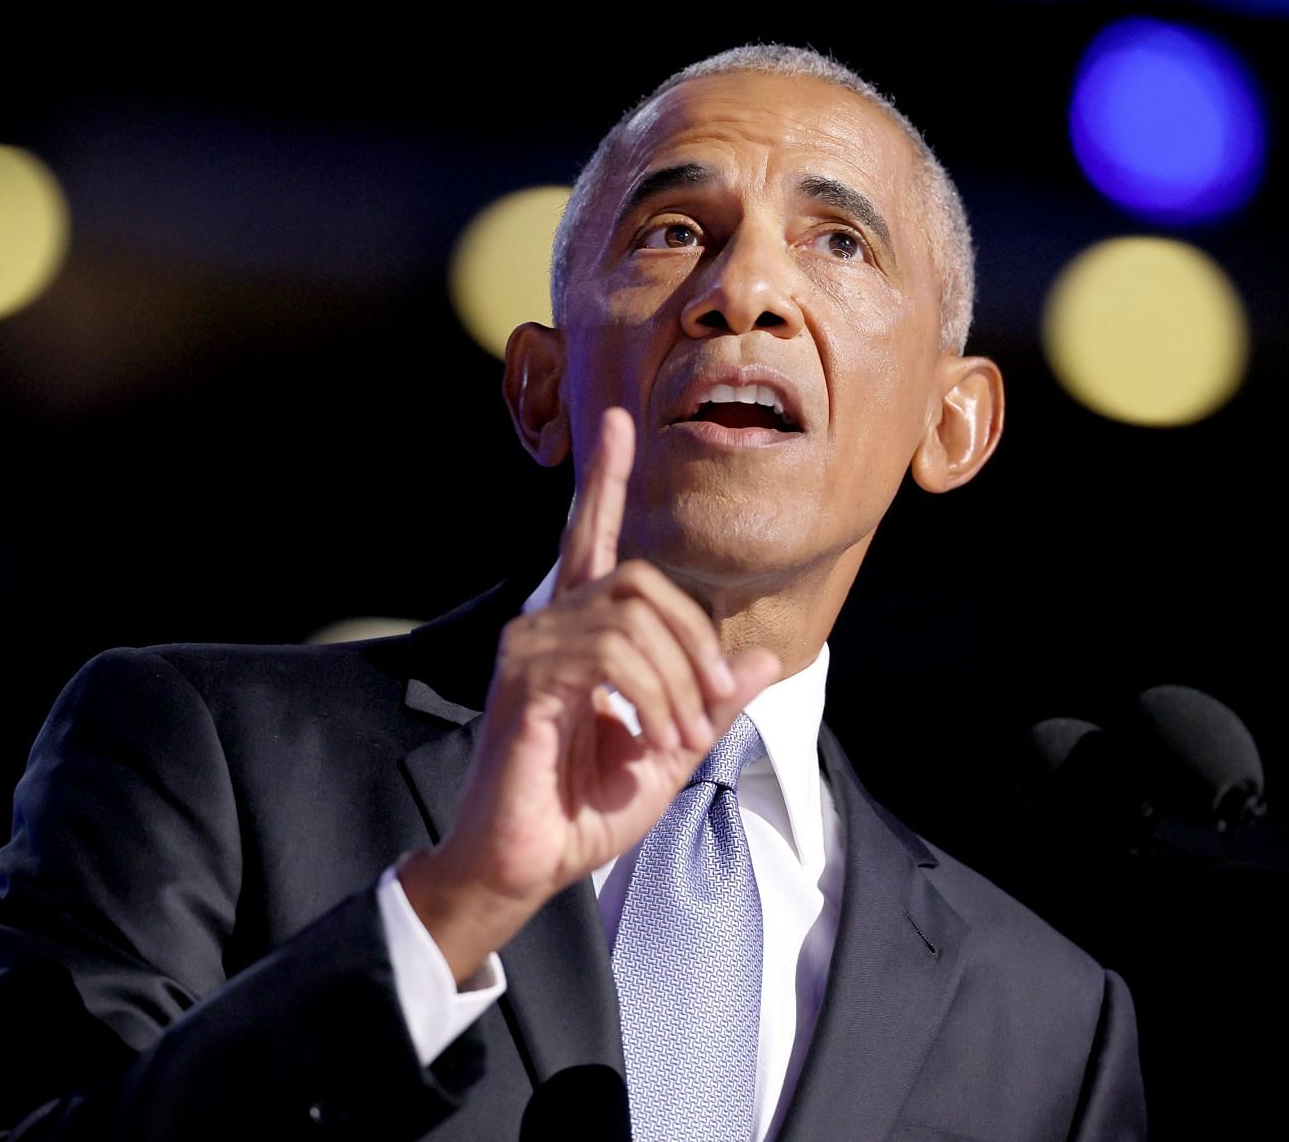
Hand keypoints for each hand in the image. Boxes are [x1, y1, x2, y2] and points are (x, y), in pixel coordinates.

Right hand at [399, 407, 780, 981]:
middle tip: (707, 712)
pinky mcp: (524, 681)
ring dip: (677, 685)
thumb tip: (763, 657)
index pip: (590, 537)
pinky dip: (650, 700)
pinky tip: (647, 742)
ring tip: (675, 742)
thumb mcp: (670, 751)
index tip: (620, 423)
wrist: (526, 864)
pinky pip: (608, 656)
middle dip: (694, 644)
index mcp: (579, 633)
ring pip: (631, 619)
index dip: (604, 479)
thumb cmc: (583, 811)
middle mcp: (547, 624)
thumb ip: (712, 702)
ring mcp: (529, 649)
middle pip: (641, 582)